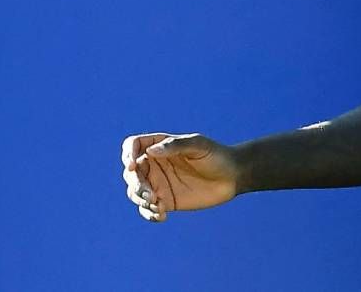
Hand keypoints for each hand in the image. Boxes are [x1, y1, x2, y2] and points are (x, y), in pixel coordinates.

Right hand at [121, 132, 239, 221]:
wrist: (233, 176)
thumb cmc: (216, 155)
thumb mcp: (198, 146)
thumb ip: (175, 146)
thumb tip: (150, 152)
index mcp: (160, 146)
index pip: (133, 146)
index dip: (127, 155)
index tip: (132, 166)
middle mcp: (155, 164)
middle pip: (130, 173)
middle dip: (136, 185)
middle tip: (152, 195)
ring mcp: (159, 183)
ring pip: (135, 192)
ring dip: (141, 201)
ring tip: (159, 206)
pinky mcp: (166, 201)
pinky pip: (147, 209)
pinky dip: (149, 214)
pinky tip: (162, 216)